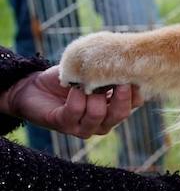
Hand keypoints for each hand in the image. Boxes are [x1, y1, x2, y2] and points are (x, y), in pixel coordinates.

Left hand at [2, 66, 141, 137]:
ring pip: (98, 114)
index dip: (136, 90)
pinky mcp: (64, 126)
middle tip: (118, 80)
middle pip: (121, 114)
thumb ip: (109, 72)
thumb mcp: (92, 72)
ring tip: (85, 83)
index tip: (132, 74)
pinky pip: (75, 111)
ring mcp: (84, 128)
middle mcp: (103, 122)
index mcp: (113, 108)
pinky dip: (75, 97)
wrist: (33, 86)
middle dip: (121, 96)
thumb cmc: (67, 78)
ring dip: (92, 96)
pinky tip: (71, 88)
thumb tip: (127, 62)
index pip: (135, 103)